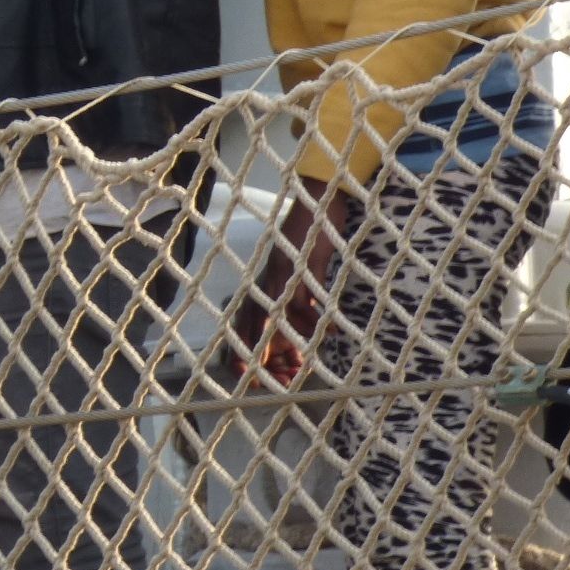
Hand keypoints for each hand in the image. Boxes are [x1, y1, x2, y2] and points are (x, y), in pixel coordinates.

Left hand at [224, 183, 341, 385]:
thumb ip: (300, 293)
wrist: (320, 192)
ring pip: (282, 305)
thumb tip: (305, 324)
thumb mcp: (302, 265)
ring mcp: (288, 262)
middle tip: (268, 377)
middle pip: (259, 315)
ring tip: (299, 360)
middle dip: (262, 348)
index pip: (251, 312)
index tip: (250, 372)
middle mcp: (271, 270)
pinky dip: (314, 309)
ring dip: (291, 335)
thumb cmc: (312, 230)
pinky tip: (322, 329)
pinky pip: (308, 286)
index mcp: (268, 273)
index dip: (248, 342)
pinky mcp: (309, 253)